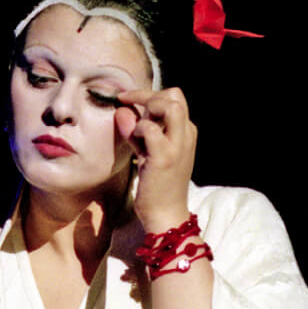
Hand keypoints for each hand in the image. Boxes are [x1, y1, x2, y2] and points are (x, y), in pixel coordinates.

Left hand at [114, 87, 196, 231]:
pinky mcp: (164, 157)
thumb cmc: (156, 185)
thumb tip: (121, 110)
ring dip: (146, 108)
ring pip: (170, 105)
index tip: (127, 100)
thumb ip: (136, 131)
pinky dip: (137, 129)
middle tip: (128, 107)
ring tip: (135, 129)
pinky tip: (134, 143)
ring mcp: (177, 145)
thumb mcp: (147, 152)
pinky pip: (149, 129)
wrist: (166, 214)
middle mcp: (186, 134)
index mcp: (185, 132)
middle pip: (174, 95)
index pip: (173, 98)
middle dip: (147, 95)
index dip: (149, 94)